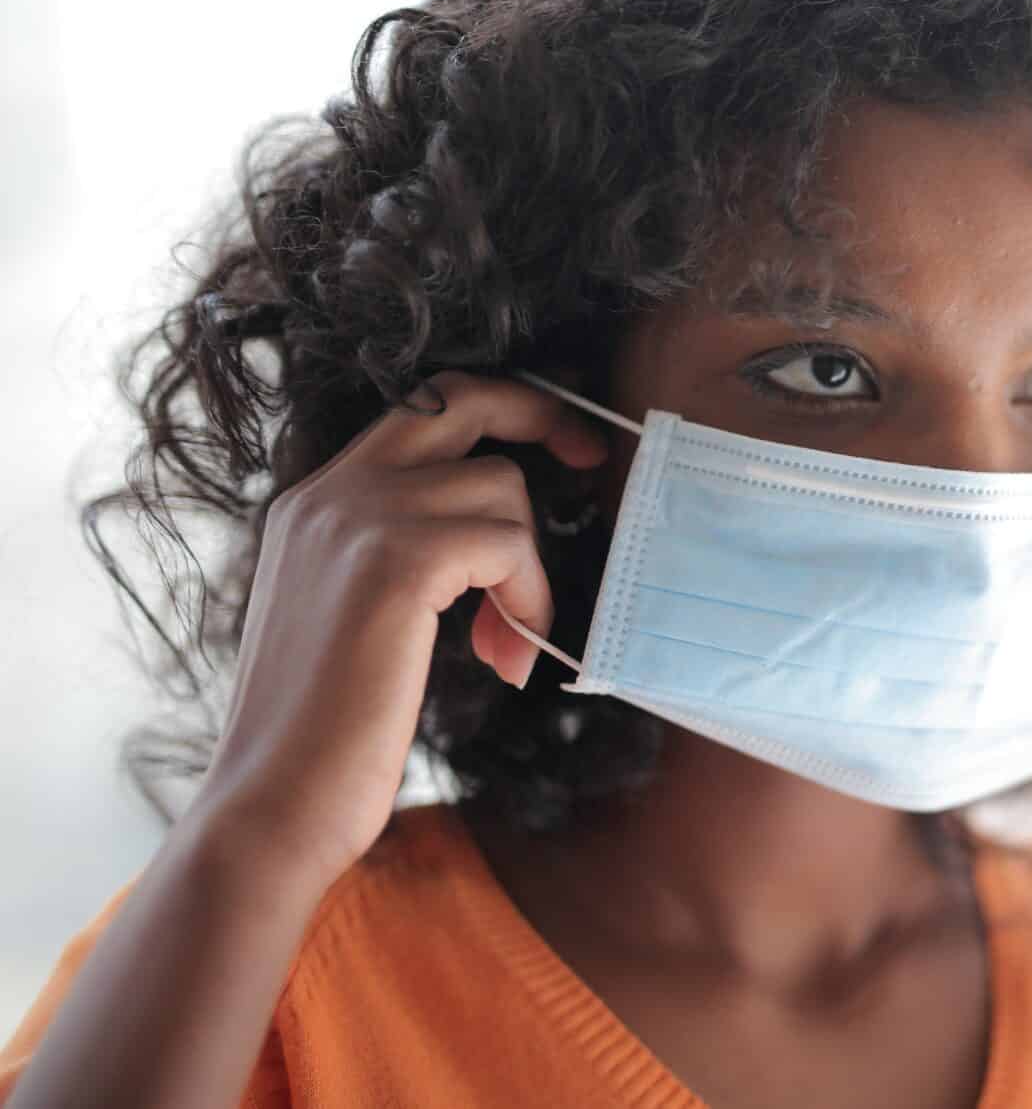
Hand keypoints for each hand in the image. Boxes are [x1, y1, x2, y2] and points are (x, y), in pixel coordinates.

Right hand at [188, 369, 609, 889]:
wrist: (271, 806)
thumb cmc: (325, 735)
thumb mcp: (357, 619)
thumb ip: (407, 563)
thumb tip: (497, 548)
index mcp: (315, 503)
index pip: (420, 411)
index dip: (498, 414)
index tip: (559, 446)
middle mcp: (328, 493)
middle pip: (457, 395)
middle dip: (541, 412)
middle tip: (590, 459)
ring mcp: (354, 518)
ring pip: (501, 486)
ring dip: (528, 569)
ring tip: (505, 642)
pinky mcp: (393, 561)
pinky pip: (506, 541)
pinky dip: (527, 596)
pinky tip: (503, 656)